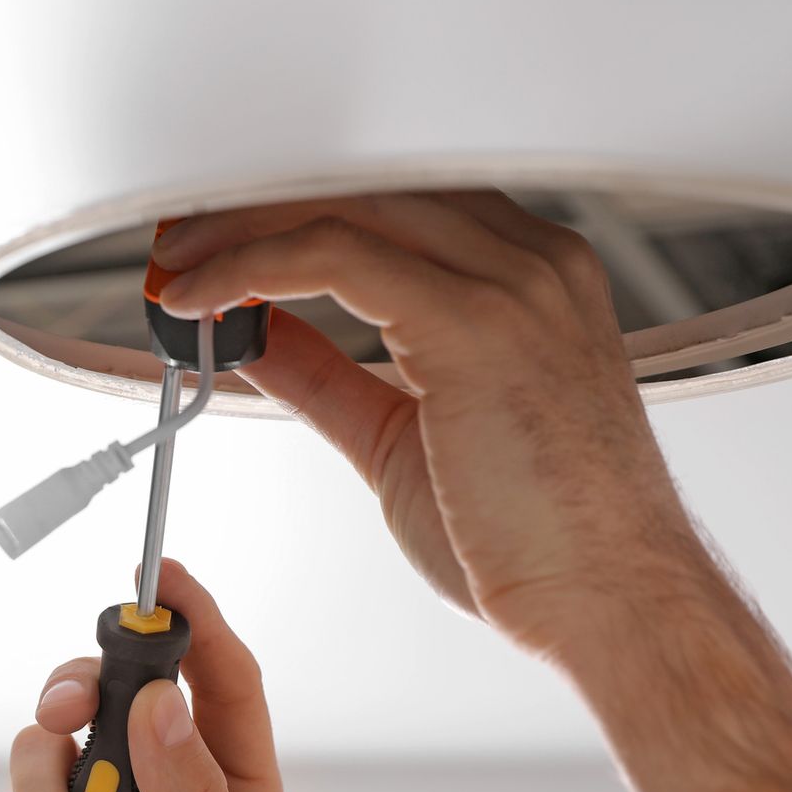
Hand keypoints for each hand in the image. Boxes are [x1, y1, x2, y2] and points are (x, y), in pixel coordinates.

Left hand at [154, 191, 707, 658]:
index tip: (217, 242)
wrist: (616, 605)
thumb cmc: (541, 540)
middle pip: (363, 187)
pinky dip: (252, 270)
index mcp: (531, 281)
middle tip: (176, 246)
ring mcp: (514, 285)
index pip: (392, 205)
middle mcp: (532, 264)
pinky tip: (204, 302)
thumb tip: (254, 336)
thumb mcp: (401, 436)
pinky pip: (335, 258)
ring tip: (175, 273)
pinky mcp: (477, 324)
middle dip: (252, 210)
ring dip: (238, 234)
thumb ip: (328, 375)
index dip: (291, 214)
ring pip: (343, 208)